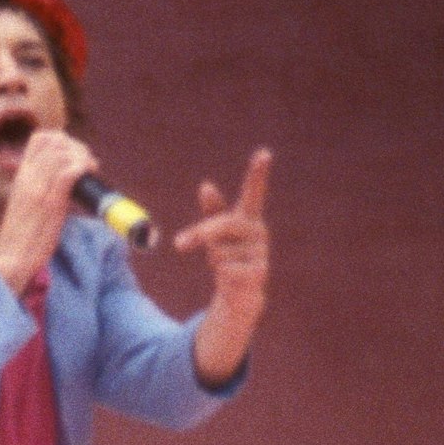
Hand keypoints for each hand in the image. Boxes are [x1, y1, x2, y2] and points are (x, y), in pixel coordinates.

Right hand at [0, 129, 95, 294]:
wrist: (13, 257)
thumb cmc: (23, 235)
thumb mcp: (29, 203)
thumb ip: (42, 187)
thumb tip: (65, 180)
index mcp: (22, 175)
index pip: (40, 139)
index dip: (62, 140)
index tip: (74, 155)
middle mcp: (28, 176)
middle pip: (55, 141)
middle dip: (77, 146)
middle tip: (87, 163)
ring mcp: (38, 187)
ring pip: (63, 153)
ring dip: (83, 157)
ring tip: (91, 170)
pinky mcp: (49, 201)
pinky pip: (68, 172)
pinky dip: (82, 168)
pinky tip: (88, 176)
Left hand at [173, 148, 271, 320]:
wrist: (241, 292)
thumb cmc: (229, 255)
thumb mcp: (216, 232)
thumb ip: (212, 210)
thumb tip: (206, 185)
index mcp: (248, 217)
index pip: (253, 192)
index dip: (257, 173)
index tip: (264, 153)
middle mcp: (258, 231)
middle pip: (224, 224)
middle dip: (201, 233)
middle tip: (179, 244)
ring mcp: (260, 251)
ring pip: (220, 251)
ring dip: (213, 260)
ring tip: (224, 265)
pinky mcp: (258, 272)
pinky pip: (226, 268)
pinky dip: (221, 274)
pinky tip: (231, 277)